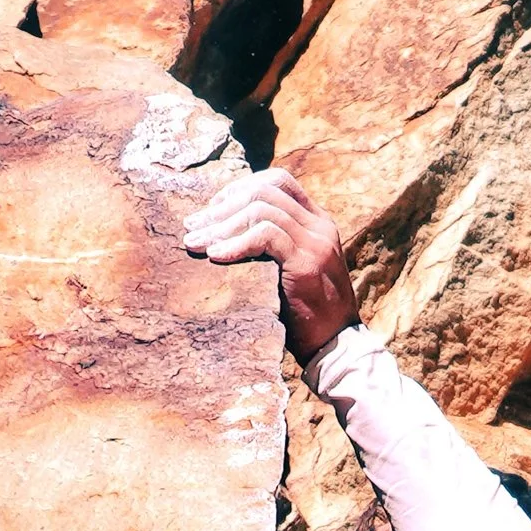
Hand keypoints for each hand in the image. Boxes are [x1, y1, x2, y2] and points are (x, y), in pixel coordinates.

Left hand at [182, 163, 360, 359]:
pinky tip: (215, 257)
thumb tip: (227, 236)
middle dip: (223, 205)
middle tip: (193, 226)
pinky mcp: (306, 262)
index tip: (212, 209)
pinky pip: (265, 236)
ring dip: (222, 225)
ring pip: (261, 210)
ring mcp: (315, 241)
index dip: (241, 188)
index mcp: (316, 222)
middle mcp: (318, 225)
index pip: (278, 182)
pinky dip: (236, 244)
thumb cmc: (307, 318)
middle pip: (265, 190)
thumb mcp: (291, 272)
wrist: (337, 348)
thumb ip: (273, 248)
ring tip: (196, 244)